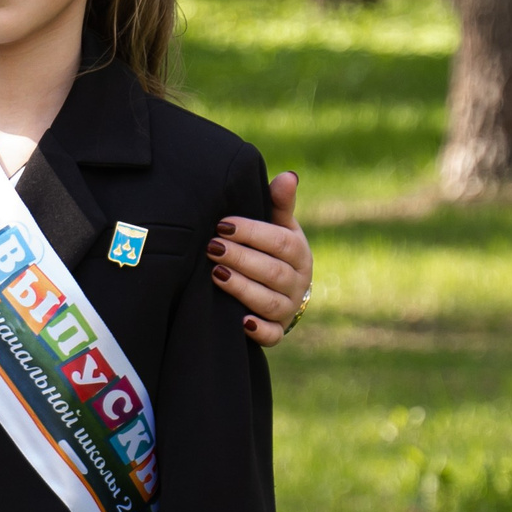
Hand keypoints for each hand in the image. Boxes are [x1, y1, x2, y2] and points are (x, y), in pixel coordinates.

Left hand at [214, 170, 312, 347]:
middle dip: (241, 259)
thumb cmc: (271, 249)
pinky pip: (272, 336)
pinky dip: (258, 330)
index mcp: (299, 253)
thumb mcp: (278, 225)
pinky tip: (240, 321)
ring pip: (269, 302)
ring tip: (216, 274)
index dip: (252, 233)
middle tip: (211, 247)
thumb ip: (278, 203)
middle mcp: (298, 282)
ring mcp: (288, 308)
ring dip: (242, 289)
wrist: (278, 289)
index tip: (222, 225)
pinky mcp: (277, 330)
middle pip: (272, 272)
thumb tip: (288, 176)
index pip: (281, 243)